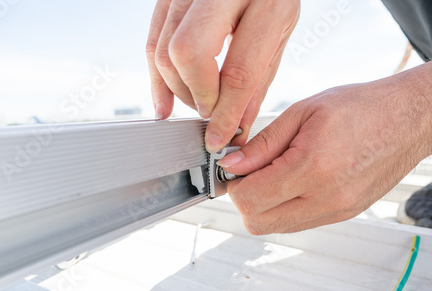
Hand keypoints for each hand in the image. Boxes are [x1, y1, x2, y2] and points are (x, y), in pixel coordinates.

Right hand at [146, 0, 299, 151]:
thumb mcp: (280, 30)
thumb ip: (258, 79)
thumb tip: (237, 123)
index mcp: (265, 0)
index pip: (238, 71)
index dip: (225, 112)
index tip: (220, 136)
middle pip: (188, 56)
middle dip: (197, 96)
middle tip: (209, 113)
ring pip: (163, 50)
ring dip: (176, 89)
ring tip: (195, 104)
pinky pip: (152, 39)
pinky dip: (156, 75)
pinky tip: (164, 100)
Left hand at [218, 70, 431, 234]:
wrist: (408, 118)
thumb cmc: (361, 107)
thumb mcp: (302, 112)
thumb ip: (263, 144)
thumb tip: (232, 165)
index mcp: (313, 166)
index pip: (250, 199)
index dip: (233, 184)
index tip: (234, 167)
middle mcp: (326, 197)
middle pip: (258, 223)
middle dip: (244, 199)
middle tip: (250, 171)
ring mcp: (337, 210)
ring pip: (276, 227)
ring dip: (264, 205)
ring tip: (274, 172)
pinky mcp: (344, 214)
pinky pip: (298, 223)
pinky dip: (284, 207)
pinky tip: (292, 181)